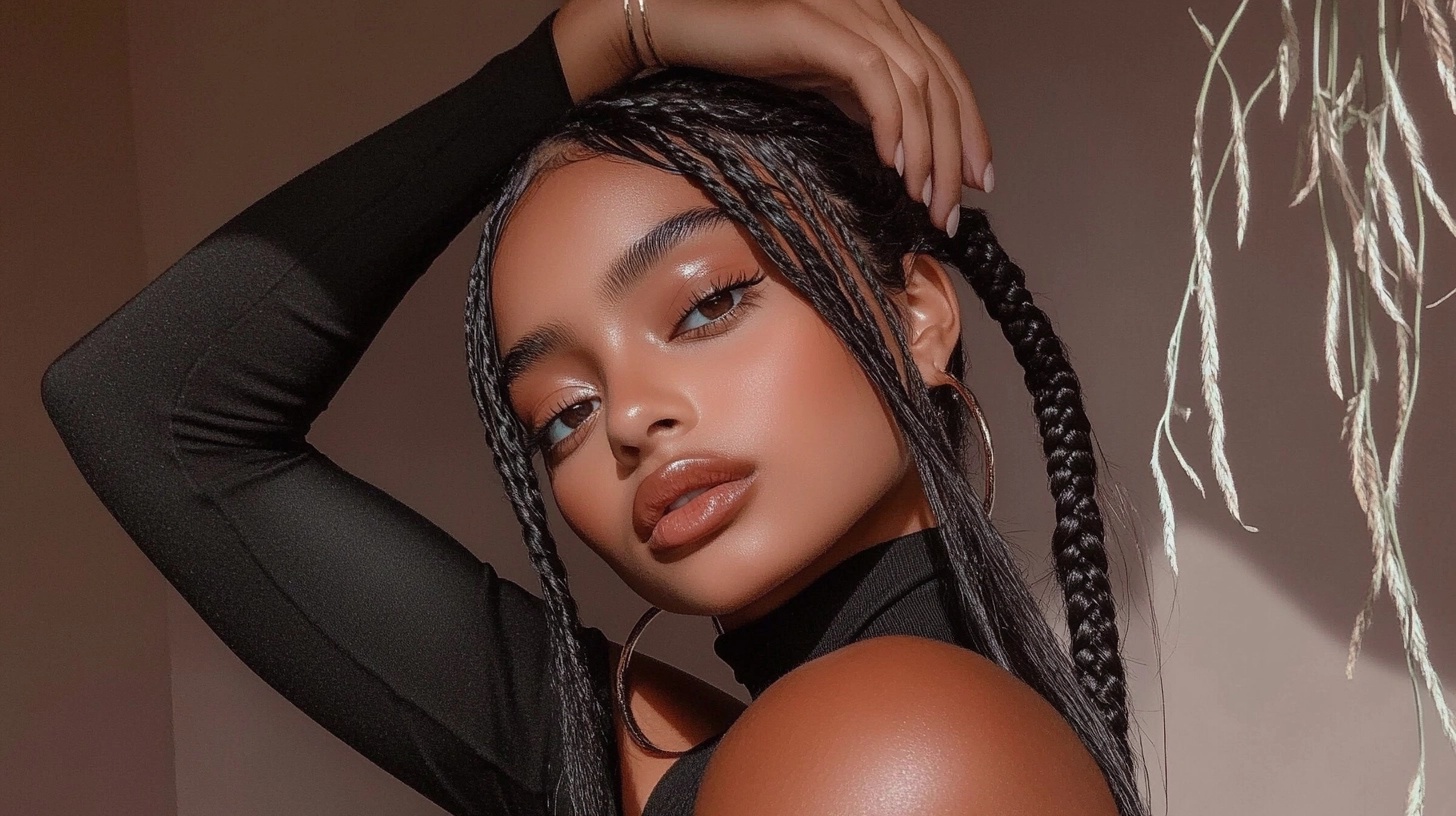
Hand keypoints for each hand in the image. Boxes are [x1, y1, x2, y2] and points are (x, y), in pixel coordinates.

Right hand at [553, 0, 991, 234]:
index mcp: (878, 21)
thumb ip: (860, 107)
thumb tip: (901, 157)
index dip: (971, 127)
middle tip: (954, 207)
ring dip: (928, 150)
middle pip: (940, 81)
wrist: (676, 27)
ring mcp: (846, 12)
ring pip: (915, 85)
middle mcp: (872, 8)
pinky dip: (891, 123)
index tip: (979, 180)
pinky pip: (872, 77)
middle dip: (956, 151)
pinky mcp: (815, 26)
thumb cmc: (739, 58)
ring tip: (925, 201)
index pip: (945, 73)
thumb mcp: (817, 88)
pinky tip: (893, 164)